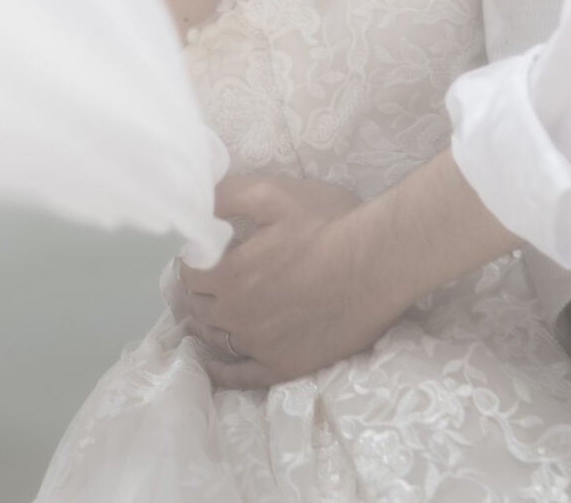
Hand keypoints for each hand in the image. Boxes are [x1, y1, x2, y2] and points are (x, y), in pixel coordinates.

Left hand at [175, 174, 393, 389]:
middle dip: (201, 291)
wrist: (380, 262)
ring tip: (209, 316)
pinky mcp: (286, 366)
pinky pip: (243, 377)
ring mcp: (261, 346)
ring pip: (216, 339)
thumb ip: (225, 196)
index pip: (190, 272)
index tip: (207, 254)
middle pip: (200, 306)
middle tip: (212, 280)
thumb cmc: (329, 223)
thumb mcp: (271, 193)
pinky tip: (216, 365)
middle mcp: (237, 316)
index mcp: (228, 274)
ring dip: (207, 325)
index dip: (196, 260)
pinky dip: (224, 372)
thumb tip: (192, 204)